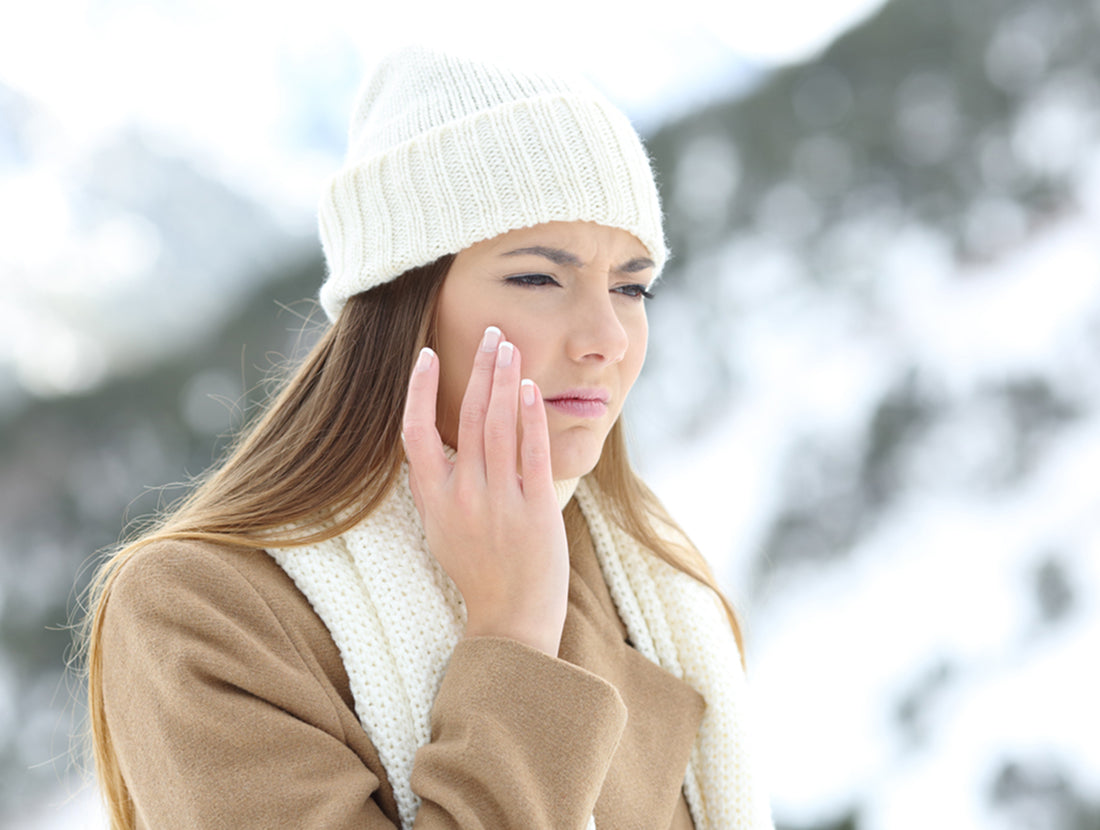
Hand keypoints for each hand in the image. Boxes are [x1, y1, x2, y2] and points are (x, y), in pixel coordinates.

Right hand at [401, 326, 569, 656]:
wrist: (511, 620)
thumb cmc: (478, 572)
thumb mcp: (441, 529)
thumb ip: (436, 486)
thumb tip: (431, 444)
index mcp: (434, 500)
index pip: (416, 433)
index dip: (419, 391)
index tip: (426, 355)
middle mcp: (463, 497)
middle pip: (467, 417)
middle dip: (480, 369)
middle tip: (491, 333)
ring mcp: (499, 503)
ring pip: (498, 426)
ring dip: (504, 380)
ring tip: (510, 346)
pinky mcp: (535, 510)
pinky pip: (531, 453)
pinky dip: (530, 417)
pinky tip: (530, 389)